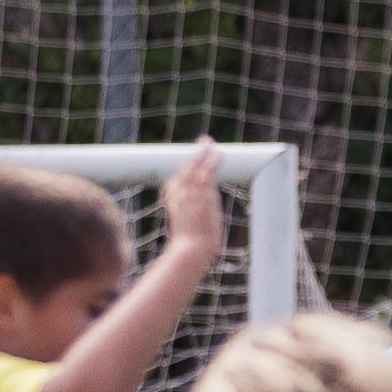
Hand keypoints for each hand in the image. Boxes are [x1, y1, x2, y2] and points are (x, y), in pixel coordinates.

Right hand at [159, 138, 225, 261]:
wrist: (190, 251)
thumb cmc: (189, 247)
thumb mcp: (187, 229)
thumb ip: (190, 220)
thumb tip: (195, 224)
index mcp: (173, 200)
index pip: (177, 179)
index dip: (187, 168)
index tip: (194, 161)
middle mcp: (180, 193)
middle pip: (187, 168)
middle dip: (196, 153)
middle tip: (204, 140)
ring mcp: (191, 193)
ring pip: (197, 167)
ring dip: (204, 153)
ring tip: (210, 142)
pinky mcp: (203, 195)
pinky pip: (207, 172)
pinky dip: (212, 161)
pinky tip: (218, 153)